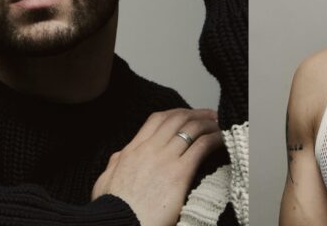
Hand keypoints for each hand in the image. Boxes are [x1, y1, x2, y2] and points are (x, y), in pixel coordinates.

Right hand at [92, 108, 222, 225]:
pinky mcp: (179, 174)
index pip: (156, 120)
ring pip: (191, 129)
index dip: (175, 113)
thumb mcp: (105, 182)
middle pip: (177, 119)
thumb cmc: (114, 209)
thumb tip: (120, 157)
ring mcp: (165, 160)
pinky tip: (221, 141)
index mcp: (132, 150)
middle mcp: (150, 150)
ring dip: (208, 124)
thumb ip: (115, 165)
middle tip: (209, 115)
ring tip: (219, 126)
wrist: (121, 224)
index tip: (187, 114)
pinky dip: (214, 139)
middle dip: (196, 114)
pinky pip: (201, 147)